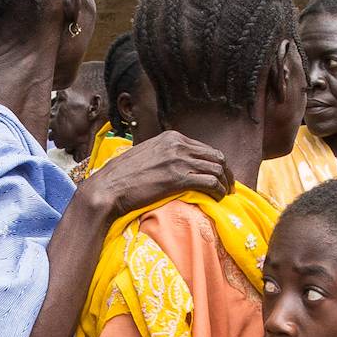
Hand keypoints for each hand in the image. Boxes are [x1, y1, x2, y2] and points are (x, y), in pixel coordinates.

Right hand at [81, 131, 232, 212]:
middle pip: (216, 157)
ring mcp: (178, 160)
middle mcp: (177, 144)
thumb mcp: (146, 156)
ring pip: (216, 170)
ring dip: (224, 184)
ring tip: (225, 195)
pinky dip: (218, 191)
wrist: (107, 189)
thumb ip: (164, 155)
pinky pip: (210, 182)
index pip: (205, 148)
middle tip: (228, 187)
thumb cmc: (122, 177)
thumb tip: (177, 165)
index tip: (219, 176)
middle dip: (226, 173)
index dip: (216, 164)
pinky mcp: (178, 178)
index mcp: (171, 137)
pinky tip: (217, 199)